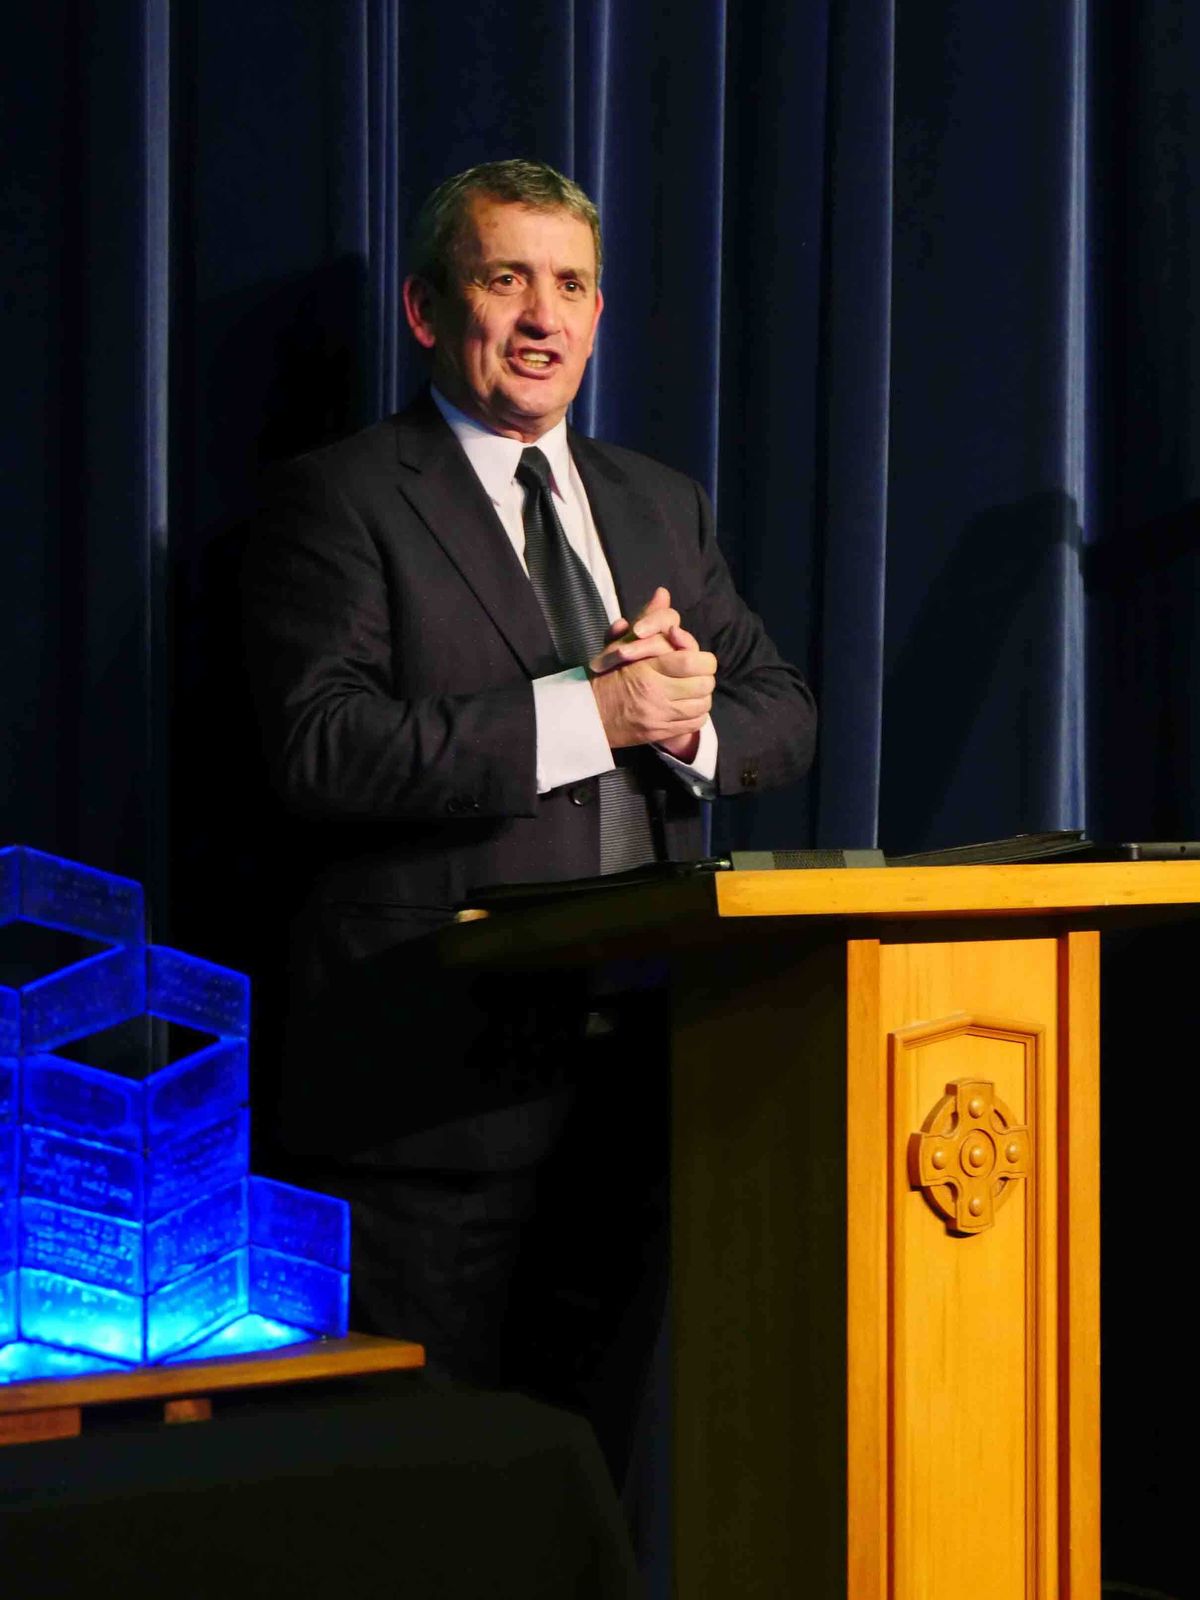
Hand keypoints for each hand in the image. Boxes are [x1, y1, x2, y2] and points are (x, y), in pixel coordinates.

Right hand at [589, 587, 713, 759]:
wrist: (587, 713)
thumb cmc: (605, 674)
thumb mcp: (623, 642)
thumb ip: (648, 618)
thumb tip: (663, 593)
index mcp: (648, 669)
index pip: (694, 662)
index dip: (702, 658)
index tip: (694, 656)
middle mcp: (657, 694)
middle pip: (704, 684)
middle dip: (704, 676)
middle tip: (696, 673)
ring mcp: (660, 717)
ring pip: (702, 705)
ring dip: (701, 695)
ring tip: (691, 689)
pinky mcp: (661, 733)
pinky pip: (694, 723)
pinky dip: (696, 714)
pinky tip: (686, 705)